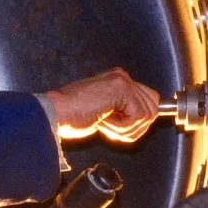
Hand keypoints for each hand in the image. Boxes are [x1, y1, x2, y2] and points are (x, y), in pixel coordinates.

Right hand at [44, 69, 160, 143]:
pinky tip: (104, 122)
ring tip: (106, 124)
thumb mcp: (103, 111)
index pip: (148, 100)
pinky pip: (138, 117)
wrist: (54, 113)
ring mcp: (123, 81)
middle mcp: (122, 77)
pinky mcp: (122, 89)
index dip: (139, 121)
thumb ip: (122, 110)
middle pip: (153, 107)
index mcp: (117, 80)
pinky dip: (122, 127)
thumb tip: (142, 121)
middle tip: (111, 128)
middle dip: (135, 127)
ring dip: (127, 129)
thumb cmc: (70, 115)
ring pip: (147, 114)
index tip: (122, 130)